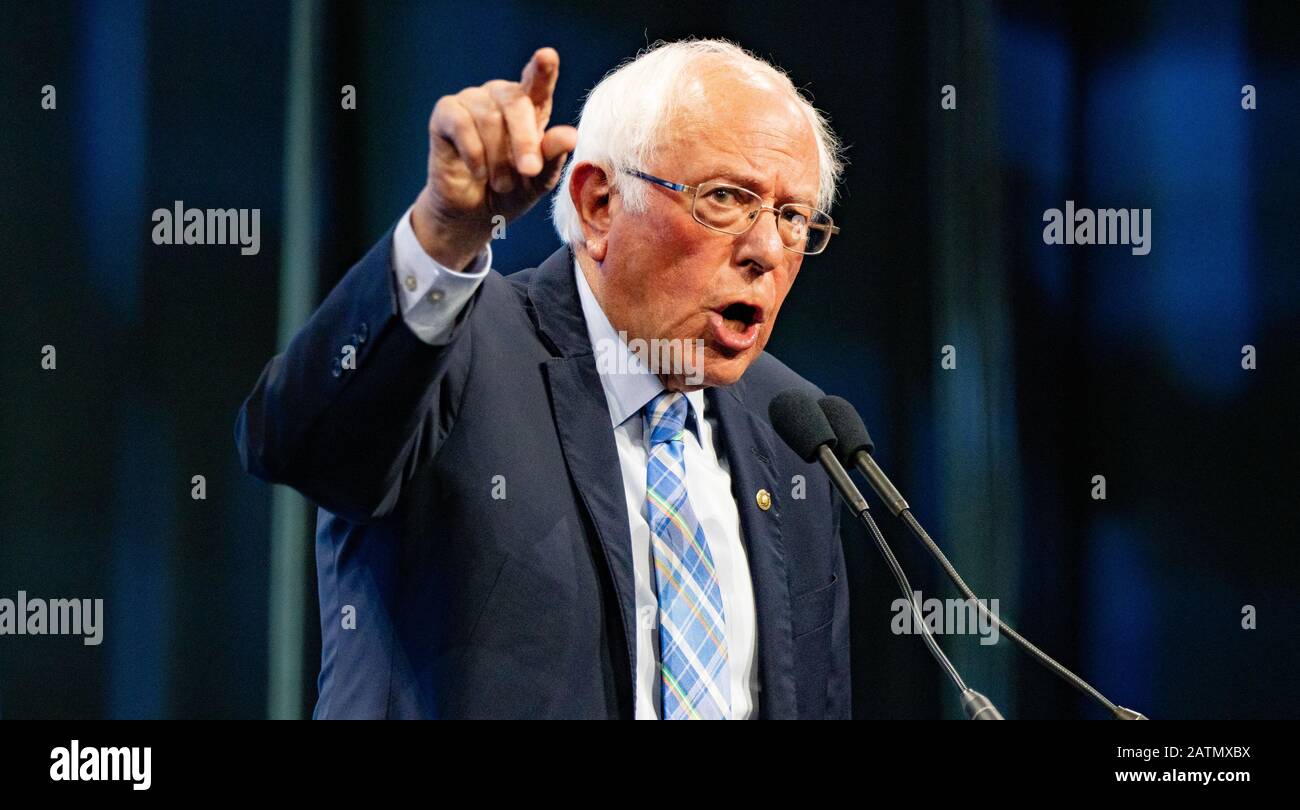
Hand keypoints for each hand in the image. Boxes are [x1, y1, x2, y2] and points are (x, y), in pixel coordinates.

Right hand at [412, 47, 578, 269]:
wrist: (474, 214)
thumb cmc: (511, 191)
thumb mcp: (538, 179)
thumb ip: (552, 155)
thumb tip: (570, 135)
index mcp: (531, 107)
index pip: (538, 83)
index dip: (542, 69)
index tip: (547, 56)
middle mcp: (501, 96)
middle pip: (517, 103)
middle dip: (525, 141)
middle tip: (528, 171)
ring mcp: (472, 100)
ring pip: (489, 119)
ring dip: (498, 159)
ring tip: (500, 183)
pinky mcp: (446, 112)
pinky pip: (462, 124)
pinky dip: (474, 153)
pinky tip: (477, 172)